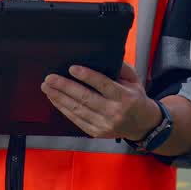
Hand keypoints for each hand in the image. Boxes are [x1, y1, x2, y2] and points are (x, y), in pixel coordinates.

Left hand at [41, 61, 161, 139]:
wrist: (143, 125)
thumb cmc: (136, 98)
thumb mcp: (134, 80)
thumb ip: (121, 68)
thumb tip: (102, 57)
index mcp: (125, 97)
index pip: (103, 85)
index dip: (87, 77)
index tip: (72, 68)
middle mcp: (114, 112)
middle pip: (85, 98)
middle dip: (65, 87)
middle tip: (50, 78)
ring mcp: (104, 124)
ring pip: (77, 110)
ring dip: (60, 98)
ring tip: (47, 87)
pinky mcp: (96, 132)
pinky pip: (76, 120)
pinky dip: (63, 109)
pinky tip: (55, 99)